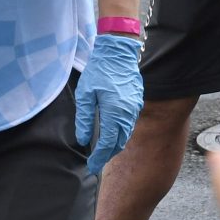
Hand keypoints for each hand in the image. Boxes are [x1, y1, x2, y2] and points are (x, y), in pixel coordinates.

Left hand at [74, 33, 143, 175]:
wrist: (118, 53)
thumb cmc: (99, 71)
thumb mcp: (86, 94)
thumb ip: (84, 118)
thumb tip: (82, 139)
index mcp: (114, 113)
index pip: (107, 143)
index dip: (99, 157)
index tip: (92, 166)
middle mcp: (127, 114)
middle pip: (119, 143)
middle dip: (107, 155)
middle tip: (96, 163)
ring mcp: (134, 109)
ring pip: (126, 134)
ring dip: (115, 145)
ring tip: (103, 152)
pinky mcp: (137, 103)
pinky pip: (129, 124)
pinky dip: (121, 133)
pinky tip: (112, 134)